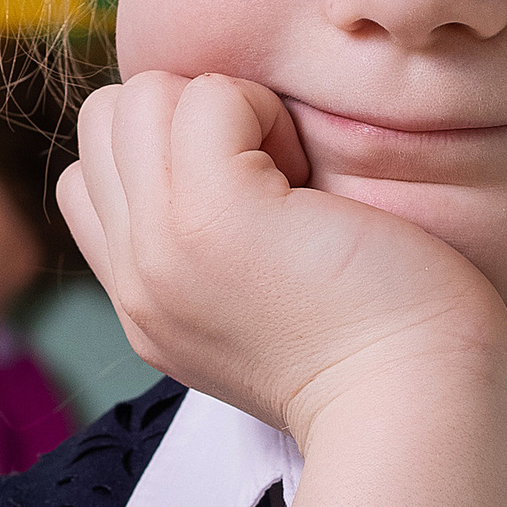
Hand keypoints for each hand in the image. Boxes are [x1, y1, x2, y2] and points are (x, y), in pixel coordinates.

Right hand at [57, 72, 506, 444]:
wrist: (418, 410)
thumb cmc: (384, 351)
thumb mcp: (263, 310)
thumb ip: (211, 251)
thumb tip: (224, 162)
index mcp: (144, 303)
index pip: (88, 179)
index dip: (165, 154)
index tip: (252, 199)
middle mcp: (136, 278)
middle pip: (106, 123)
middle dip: (188, 118)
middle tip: (277, 181)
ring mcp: (162, 247)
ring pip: (141, 97)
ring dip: (225, 109)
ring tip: (292, 178)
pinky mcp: (212, 215)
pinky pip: (208, 96)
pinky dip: (265, 109)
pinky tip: (311, 178)